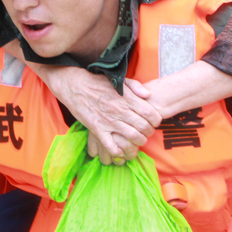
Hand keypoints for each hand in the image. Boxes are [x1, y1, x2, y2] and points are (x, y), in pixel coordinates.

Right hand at [36, 66, 161, 157]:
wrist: (75, 86)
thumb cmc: (98, 82)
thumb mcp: (119, 80)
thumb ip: (136, 86)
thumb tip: (148, 96)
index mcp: (127, 98)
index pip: (150, 114)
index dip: (156, 121)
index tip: (154, 122)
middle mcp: (120, 110)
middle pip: (144, 127)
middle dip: (149, 133)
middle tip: (147, 133)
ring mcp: (109, 121)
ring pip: (132, 138)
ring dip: (138, 142)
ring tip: (137, 141)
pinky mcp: (97, 129)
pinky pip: (111, 146)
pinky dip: (119, 151)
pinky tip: (121, 150)